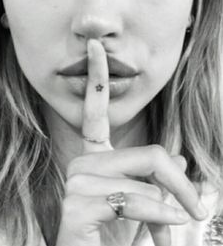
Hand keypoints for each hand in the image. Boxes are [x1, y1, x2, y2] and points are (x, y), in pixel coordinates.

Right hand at [56, 40, 206, 245]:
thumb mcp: (145, 206)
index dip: (96, 78)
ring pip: (143, 176)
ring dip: (168, 205)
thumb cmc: (114, 237)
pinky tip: (164, 234)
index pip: (96, 111)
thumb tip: (179, 159)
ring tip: (174, 227)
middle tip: (197, 208)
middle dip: (179, 182)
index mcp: (96, 157)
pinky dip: (157, 216)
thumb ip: (157, 181)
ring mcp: (77, 181)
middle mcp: (83, 162)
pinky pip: (131, 199)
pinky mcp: (76, 204)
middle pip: (147, 153)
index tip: (94, 47)